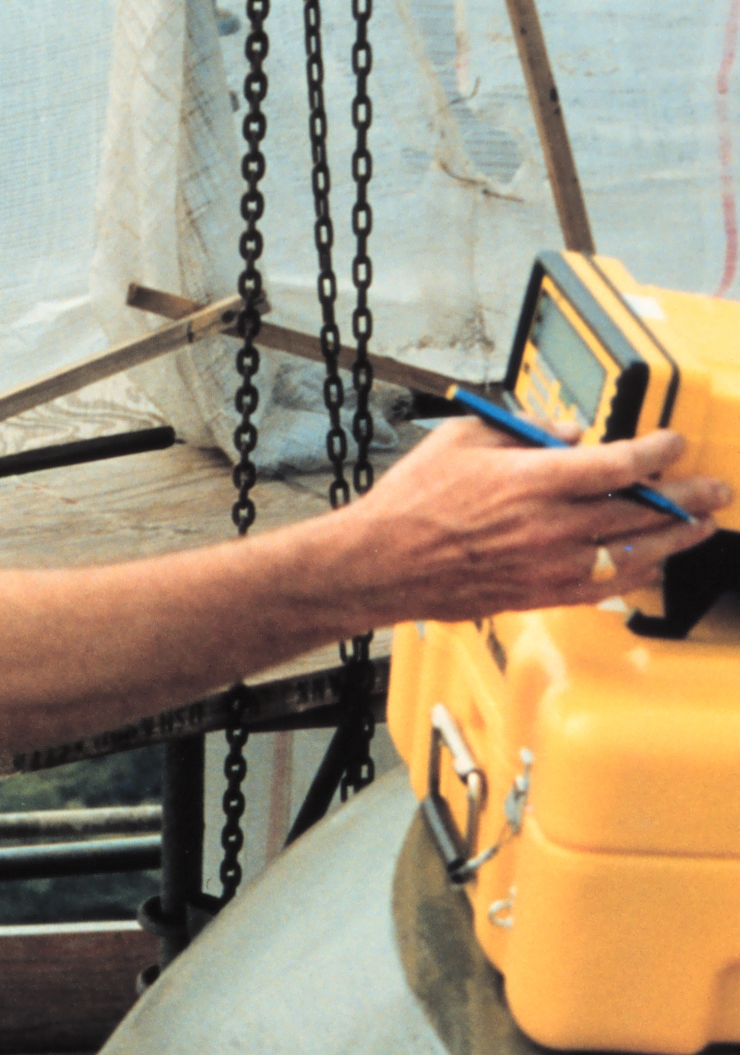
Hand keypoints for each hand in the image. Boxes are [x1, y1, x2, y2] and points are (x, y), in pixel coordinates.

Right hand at [350, 418, 730, 623]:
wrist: (379, 563)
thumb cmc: (411, 503)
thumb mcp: (461, 439)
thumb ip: (520, 427)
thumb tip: (565, 431)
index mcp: (534, 479)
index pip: (622, 463)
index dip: (659, 451)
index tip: (672, 443)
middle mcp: (551, 525)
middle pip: (643, 510)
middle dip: (689, 497)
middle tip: (715, 489)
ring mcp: (548, 565)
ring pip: (633, 552)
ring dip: (676, 538)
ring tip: (700, 527)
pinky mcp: (538, 594)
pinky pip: (604, 588)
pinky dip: (635, 575)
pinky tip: (651, 565)